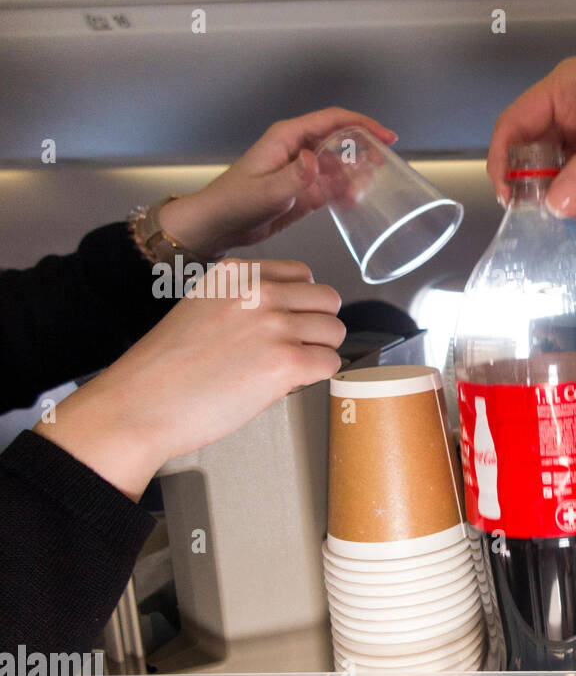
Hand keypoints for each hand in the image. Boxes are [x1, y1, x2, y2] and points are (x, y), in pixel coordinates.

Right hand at [37, 260, 343, 499]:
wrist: (140, 403)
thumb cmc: (167, 368)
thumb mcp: (203, 308)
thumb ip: (246, 302)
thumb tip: (292, 314)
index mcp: (236, 273)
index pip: (302, 274)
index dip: (300, 304)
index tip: (285, 324)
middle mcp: (258, 291)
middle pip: (328, 300)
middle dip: (317, 327)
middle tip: (293, 350)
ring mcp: (274, 325)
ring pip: (334, 331)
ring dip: (318, 353)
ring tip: (285, 370)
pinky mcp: (286, 361)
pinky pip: (331, 363)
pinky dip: (316, 378)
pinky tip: (285, 385)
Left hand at [158, 108, 397, 258]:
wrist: (219, 224)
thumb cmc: (234, 201)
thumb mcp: (267, 190)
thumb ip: (294, 176)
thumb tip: (315, 160)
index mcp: (287, 138)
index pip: (332, 120)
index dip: (362, 124)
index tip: (385, 136)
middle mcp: (297, 150)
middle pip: (340, 139)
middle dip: (365, 148)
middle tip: (384, 161)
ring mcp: (302, 171)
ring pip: (339, 164)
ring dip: (357, 174)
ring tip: (371, 186)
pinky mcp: (303, 191)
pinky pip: (332, 186)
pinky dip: (346, 192)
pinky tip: (355, 201)